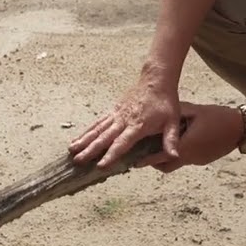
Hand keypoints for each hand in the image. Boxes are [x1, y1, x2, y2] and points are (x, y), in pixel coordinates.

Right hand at [68, 70, 182, 168]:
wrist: (156, 80)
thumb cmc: (165, 102)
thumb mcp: (172, 121)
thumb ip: (171, 140)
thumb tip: (174, 156)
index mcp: (138, 125)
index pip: (122, 143)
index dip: (111, 154)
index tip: (101, 165)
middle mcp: (124, 120)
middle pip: (104, 137)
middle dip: (90, 150)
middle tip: (78, 160)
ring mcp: (117, 115)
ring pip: (97, 129)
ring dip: (84, 140)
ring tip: (71, 151)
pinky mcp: (113, 110)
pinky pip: (98, 122)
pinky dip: (87, 131)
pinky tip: (78, 139)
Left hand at [150, 102, 241, 172]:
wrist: (241, 127)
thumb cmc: (218, 117)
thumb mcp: (195, 111)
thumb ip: (177, 114)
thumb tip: (162, 114)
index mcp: (186, 146)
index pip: (161, 157)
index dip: (147, 159)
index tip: (135, 162)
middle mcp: (191, 157)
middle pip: (166, 166)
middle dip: (154, 161)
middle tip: (144, 154)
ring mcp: (198, 160)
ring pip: (177, 163)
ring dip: (167, 158)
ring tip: (160, 146)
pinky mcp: (204, 159)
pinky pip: (187, 160)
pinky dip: (179, 154)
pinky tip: (181, 141)